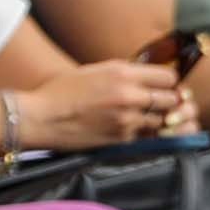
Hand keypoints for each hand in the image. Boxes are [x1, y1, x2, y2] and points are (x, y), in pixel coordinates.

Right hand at [19, 59, 184, 150]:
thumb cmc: (60, 92)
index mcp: (123, 74)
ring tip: (139, 116)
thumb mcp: (93, 70)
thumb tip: (146, 73)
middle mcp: (129, 96)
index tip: (160, 85)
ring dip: (155, 118)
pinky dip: (139, 132)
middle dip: (166, 100)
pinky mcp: (121, 139)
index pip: (169, 77)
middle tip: (156, 102)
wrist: (38, 119)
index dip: (167, 81)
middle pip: (171, 99)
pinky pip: (144, 135)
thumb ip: (123, 71)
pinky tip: (123, 127)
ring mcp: (127, 120)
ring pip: (161, 119)